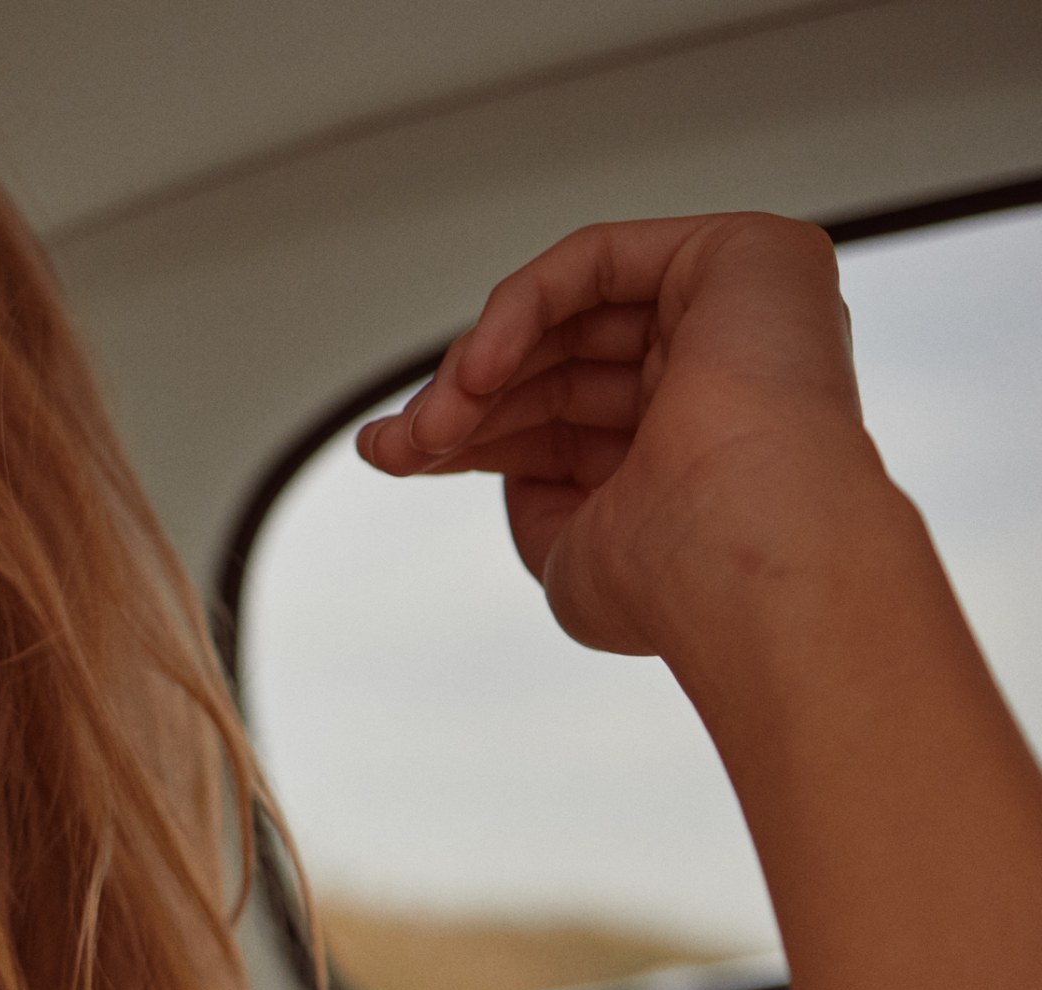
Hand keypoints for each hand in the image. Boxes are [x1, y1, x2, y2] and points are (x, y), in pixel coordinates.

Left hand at [355, 213, 907, 678]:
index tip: (392, 455)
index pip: (559, 416)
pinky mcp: (747, 257)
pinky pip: (596, 259)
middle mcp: (722, 379)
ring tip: (429, 427)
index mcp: (692, 451)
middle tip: (395, 444)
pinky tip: (476, 373)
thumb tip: (492, 459)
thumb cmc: (678, 583)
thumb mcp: (571, 551)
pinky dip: (517, 308)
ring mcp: (740, 314)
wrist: (745, 563)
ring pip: (568, 316)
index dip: (468, 431)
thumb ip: (536, 498)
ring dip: (476, 369)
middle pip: (556, 364)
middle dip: (460, 403)